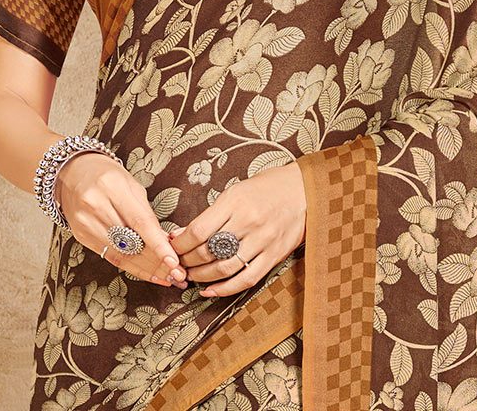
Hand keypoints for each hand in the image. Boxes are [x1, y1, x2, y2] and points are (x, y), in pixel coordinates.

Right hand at [54, 152, 185, 288]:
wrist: (73, 172)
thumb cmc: (108, 176)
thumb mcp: (131, 185)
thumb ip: (147, 213)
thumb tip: (166, 241)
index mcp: (112, 187)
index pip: (140, 222)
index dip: (158, 245)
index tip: (174, 261)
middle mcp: (96, 206)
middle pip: (131, 243)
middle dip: (157, 262)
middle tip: (178, 274)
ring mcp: (85, 223)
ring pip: (122, 254)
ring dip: (147, 269)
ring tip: (168, 277)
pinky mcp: (80, 236)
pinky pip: (110, 256)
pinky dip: (131, 266)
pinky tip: (147, 272)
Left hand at [168, 160, 306, 297]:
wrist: (305, 190)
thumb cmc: (268, 187)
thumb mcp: (237, 190)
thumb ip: (212, 213)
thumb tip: (183, 234)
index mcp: (236, 201)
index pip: (198, 230)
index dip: (180, 244)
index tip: (171, 246)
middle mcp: (249, 222)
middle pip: (208, 251)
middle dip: (186, 261)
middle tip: (177, 263)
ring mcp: (263, 241)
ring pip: (224, 269)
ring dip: (201, 277)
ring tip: (190, 276)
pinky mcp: (274, 256)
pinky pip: (246, 279)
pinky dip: (225, 289)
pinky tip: (210, 290)